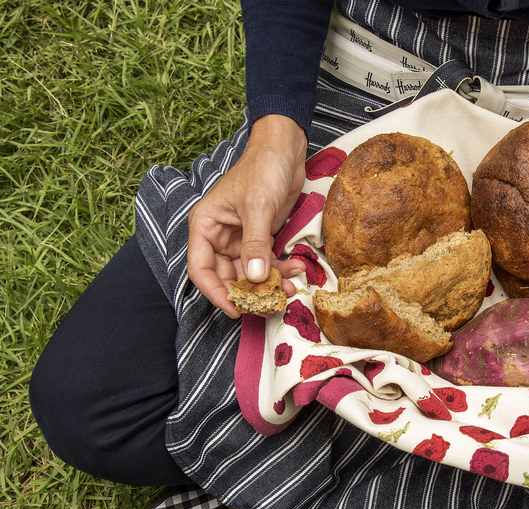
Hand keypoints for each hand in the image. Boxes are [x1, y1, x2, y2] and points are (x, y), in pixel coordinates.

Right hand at [187, 114, 308, 317]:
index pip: (201, 269)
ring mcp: (241, 238)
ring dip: (269, 285)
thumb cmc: (262, 169)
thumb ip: (255, 244)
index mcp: (206, 226)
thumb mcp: (258, 207)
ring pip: (250, 273)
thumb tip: (255, 278)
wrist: (285, 150)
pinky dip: (280, 270)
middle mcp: (219, 235)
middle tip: (270, 305)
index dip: (216, 293)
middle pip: (227, 276)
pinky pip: (267, 262)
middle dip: (249, 293)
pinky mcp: (261, 237)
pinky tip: (297, 270)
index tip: (236, 309)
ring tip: (290, 291)